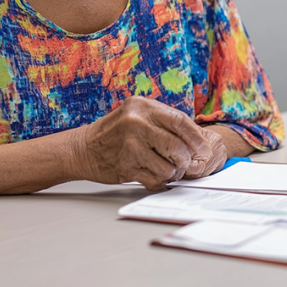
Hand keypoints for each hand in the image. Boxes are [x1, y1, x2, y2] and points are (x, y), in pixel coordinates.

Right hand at [72, 96, 225, 189]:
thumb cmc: (115, 132)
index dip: (196, 137)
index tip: (204, 149)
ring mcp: (130, 146)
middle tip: (185, 163)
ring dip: (173, 172)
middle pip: (177, 146)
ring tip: (167, 170)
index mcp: (143, 106)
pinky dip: (160, 180)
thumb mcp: (137, 115)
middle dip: (186, 159)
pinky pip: (155, 178)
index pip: (180, 121)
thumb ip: (163, 122)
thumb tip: (197, 139)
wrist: (82, 148)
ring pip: (169, 166)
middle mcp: (136, 123)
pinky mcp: (125, 166)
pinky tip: (154, 175)